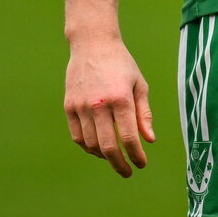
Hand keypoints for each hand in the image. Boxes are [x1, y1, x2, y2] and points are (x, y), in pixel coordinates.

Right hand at [64, 38, 154, 176]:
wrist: (93, 45)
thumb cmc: (122, 64)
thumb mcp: (139, 84)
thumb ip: (144, 113)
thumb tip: (149, 140)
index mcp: (121, 99)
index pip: (129, 137)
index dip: (136, 155)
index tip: (141, 164)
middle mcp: (99, 105)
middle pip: (108, 147)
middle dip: (119, 164)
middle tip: (128, 171)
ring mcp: (81, 107)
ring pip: (91, 145)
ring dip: (104, 156)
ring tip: (115, 157)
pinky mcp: (69, 107)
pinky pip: (77, 137)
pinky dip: (88, 147)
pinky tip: (98, 147)